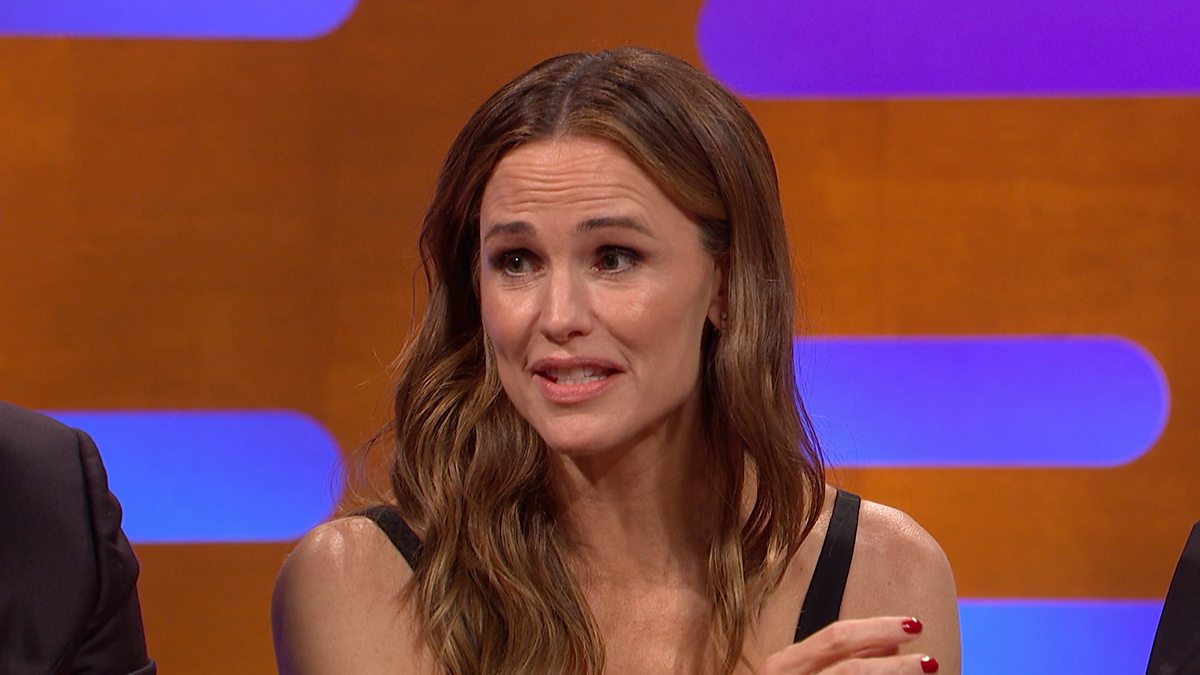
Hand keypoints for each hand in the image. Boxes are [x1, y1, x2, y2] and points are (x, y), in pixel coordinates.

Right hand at [760, 616, 938, 673]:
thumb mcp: (804, 674)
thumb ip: (841, 658)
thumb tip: (889, 641)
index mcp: (784, 666)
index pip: (836, 638)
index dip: (877, 629)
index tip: (913, 626)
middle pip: (849, 667)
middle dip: (894, 663)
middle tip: (928, 660)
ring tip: (925, 671)